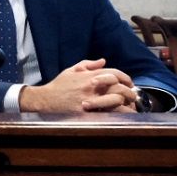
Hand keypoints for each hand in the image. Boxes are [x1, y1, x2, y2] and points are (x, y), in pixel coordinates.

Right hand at [19, 59, 138, 112]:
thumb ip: (88, 64)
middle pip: (118, 86)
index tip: (129, 83)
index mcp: (89, 75)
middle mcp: (91, 86)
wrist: (45, 100)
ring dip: (125, 102)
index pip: (114, 73)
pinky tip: (120, 114)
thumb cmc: (58, 86)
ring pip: (116, 99)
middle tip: (131, 96)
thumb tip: (103, 61)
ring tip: (128, 105)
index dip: (125, 78)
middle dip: (129, 91)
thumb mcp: (71, 70)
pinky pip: (107, 112)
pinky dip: (116, 113)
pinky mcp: (88, 112)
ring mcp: (90, 100)